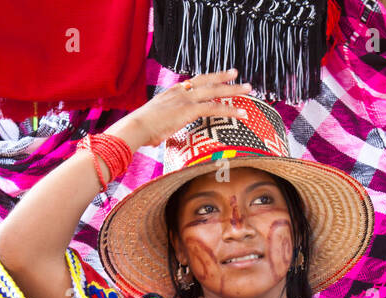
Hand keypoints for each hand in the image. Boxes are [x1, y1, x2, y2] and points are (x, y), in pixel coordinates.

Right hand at [114, 69, 252, 149]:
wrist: (136, 127)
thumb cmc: (141, 129)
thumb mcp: (155, 122)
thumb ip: (163, 123)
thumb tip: (159, 135)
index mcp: (172, 92)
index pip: (193, 82)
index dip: (206, 79)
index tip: (215, 77)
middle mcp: (180, 91)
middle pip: (206, 80)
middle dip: (223, 77)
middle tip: (237, 74)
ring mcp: (186, 99)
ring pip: (215, 91)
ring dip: (234, 90)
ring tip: (248, 89)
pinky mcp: (190, 110)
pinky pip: (215, 108)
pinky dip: (230, 110)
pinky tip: (242, 114)